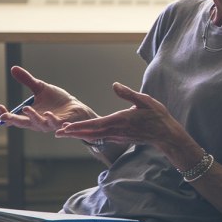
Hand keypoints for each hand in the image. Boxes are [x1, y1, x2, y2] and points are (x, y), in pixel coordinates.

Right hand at [0, 66, 96, 130]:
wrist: (74, 106)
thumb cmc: (56, 99)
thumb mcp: (40, 88)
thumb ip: (27, 80)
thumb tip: (13, 68)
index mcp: (29, 115)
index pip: (13, 118)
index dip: (4, 114)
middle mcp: (37, 122)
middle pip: (22, 123)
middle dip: (13, 120)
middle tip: (5, 116)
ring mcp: (50, 124)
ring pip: (39, 124)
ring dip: (32, 117)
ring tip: (26, 108)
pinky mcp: (63, 123)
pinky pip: (57, 124)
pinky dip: (53, 122)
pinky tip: (49, 115)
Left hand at [55, 83, 182, 148]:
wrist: (165, 134)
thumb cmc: (157, 116)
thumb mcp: (145, 100)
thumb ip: (128, 93)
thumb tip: (114, 85)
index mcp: (120, 120)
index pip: (94, 124)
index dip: (78, 126)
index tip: (65, 127)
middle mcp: (116, 130)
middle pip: (90, 133)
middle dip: (73, 133)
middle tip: (57, 133)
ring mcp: (118, 135)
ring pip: (94, 136)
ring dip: (79, 135)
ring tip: (65, 133)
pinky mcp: (120, 137)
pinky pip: (101, 137)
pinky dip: (89, 135)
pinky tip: (84, 134)